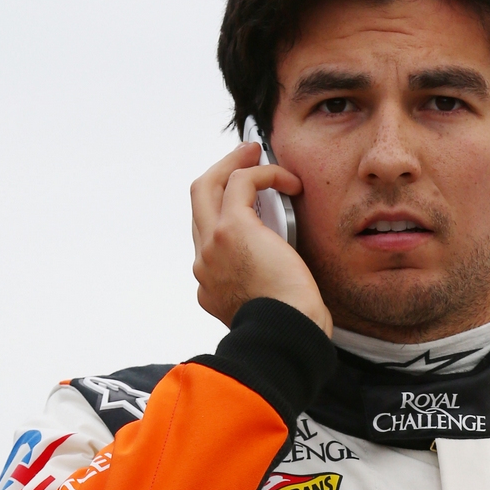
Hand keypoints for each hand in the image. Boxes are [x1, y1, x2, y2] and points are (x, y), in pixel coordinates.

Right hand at [191, 142, 331, 335]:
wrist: (285, 337)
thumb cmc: (291, 330)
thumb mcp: (271, 308)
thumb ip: (265, 287)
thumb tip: (282, 273)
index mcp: (210, 285)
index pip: (209, 237)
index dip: (227, 212)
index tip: (252, 202)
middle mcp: (204, 264)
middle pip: (198, 204)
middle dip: (219, 175)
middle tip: (244, 159)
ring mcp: (211, 246)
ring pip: (208, 186)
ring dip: (234, 163)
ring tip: (257, 152)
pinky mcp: (231, 229)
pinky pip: (241, 182)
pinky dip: (264, 173)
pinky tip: (288, 180)